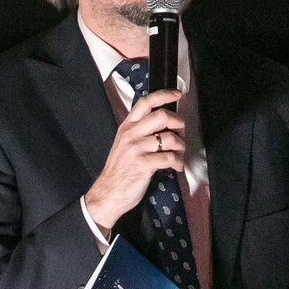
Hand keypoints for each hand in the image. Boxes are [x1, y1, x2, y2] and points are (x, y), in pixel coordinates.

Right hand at [82, 89, 186, 230]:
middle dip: (178, 123)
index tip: (177, 95)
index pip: (146, 102)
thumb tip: (162, 122)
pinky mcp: (143, 165)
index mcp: (127, 127)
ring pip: (169, 138)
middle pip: (162, 116)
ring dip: (180, 146)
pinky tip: (176, 166)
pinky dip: (178, 162)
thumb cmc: (119, 170)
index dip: (164, 95)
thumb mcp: (124, 144)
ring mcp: (136, 149)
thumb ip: (139, 130)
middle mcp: (131, 135)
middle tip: (180, 132)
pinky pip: (169, 157)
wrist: (108, 193)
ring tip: (179, 153)